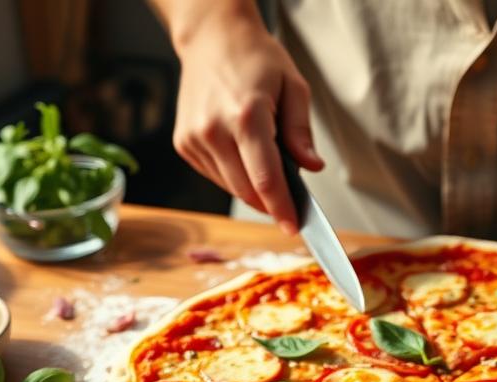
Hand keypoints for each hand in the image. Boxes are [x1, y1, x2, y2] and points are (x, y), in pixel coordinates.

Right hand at [169, 4, 322, 233]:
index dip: (282, 208)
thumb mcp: (294, 87)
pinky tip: (243, 154)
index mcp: (246, 115)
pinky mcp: (184, 144)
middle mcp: (214, 130)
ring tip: (266, 162)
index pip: (266, 178)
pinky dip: (236, 176)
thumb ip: (301, 132)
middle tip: (292, 201)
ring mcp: (194, 139)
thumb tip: (311, 167)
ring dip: (254, 189)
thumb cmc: (256, 59)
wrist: (212, 40)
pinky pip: (216, 176)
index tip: (295, 227)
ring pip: (232, 187)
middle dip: (272, 202)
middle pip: (247, 190)